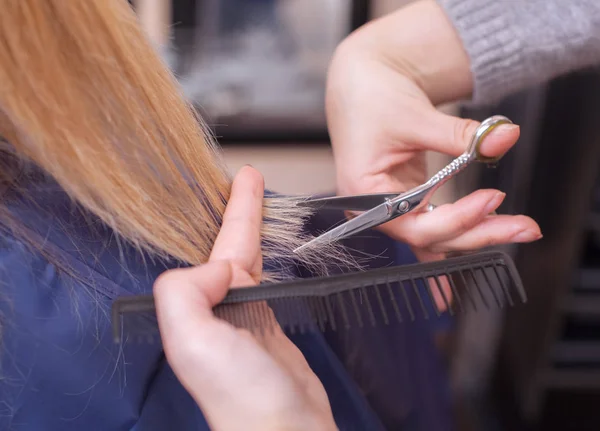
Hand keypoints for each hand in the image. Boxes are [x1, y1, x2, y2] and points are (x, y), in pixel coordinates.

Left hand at [153, 166, 336, 430]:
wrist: (283, 430)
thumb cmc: (241, 397)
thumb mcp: (193, 341)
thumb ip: (186, 292)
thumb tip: (218, 266)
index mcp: (199, 306)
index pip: (215, 245)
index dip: (232, 211)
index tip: (243, 179)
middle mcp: (219, 309)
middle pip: (230, 246)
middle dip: (241, 212)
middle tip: (251, 180)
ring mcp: (246, 317)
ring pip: (248, 261)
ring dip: (254, 232)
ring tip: (262, 206)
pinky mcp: (270, 328)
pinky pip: (266, 281)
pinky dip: (268, 260)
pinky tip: (269, 254)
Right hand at [326, 0, 541, 263]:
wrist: (361, 82)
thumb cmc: (370, 97)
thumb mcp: (414, 115)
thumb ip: (459, 134)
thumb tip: (503, 136)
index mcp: (364, 192)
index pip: (413, 223)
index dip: (456, 218)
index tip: (493, 200)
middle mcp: (377, 207)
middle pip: (430, 236)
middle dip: (478, 233)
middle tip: (523, 227)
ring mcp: (392, 206)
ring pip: (437, 233)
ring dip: (477, 233)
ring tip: (518, 227)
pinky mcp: (408, 199)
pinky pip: (435, 226)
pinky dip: (458, 236)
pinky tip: (471, 260)